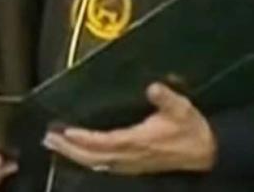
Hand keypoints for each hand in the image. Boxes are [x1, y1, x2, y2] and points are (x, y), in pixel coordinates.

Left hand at [42, 82, 215, 174]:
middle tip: (48, 137)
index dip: (85, 139)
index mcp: (139, 141)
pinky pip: (102, 165)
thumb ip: (166, 98)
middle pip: (93, 156)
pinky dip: (85, 159)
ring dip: (73, 154)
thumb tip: (153, 88)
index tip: (67, 130)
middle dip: (69, 148)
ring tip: (53, 143)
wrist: (204, 151)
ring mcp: (129, 164)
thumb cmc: (190, 128)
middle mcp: (130, 156)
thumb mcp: (181, 109)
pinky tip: (75, 153)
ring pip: (95, 163)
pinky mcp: (131, 165)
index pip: (105, 142)